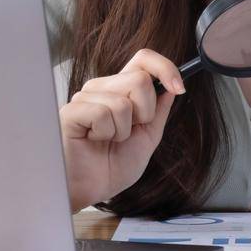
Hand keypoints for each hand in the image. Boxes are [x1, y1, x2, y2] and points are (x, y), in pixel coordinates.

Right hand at [59, 49, 185, 211]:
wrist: (89, 190)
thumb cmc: (109, 167)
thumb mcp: (147, 138)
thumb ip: (159, 112)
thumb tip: (171, 88)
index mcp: (120, 90)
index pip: (143, 59)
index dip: (165, 68)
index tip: (178, 87)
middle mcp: (102, 88)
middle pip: (140, 79)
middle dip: (144, 113)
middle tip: (127, 133)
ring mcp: (85, 98)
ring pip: (122, 102)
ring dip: (122, 130)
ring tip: (107, 140)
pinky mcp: (71, 111)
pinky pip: (102, 114)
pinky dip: (105, 134)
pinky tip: (93, 140)